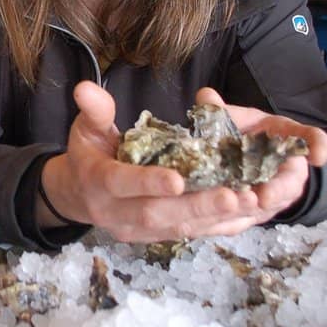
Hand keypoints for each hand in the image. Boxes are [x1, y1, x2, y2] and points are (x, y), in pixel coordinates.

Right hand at [39, 81, 265, 241]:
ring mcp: (135, 230)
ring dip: (213, 217)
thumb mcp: (86, 128)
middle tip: (231, 195)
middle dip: (195, 206)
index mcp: (96, 182)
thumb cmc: (89, 153)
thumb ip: (94, 110)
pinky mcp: (153, 238)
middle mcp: (114, 213)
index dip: (148, 182)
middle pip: (155, 213)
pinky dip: (217, 226)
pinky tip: (243, 214)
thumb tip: (86, 87)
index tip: (178, 179)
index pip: (120, 183)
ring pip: (176, 228)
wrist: (78, 195)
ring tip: (248, 202)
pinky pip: (186, 235)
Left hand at [194, 86, 320, 225]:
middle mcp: (286, 166)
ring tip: (247, 208)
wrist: (227, 156)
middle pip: (292, 179)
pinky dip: (244, 216)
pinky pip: (256, 214)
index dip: (316, 144)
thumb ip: (218, 110)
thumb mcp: (228, 119)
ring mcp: (275, 189)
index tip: (318, 154)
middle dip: (280, 189)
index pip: (308, 137)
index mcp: (285, 136)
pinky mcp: (260, 208)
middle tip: (264, 197)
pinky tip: (231, 217)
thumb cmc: (236, 132)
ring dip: (262, 207)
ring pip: (275, 202)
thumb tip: (205, 96)